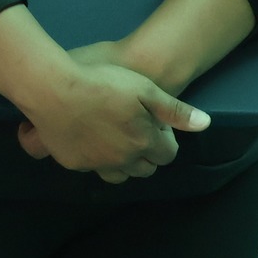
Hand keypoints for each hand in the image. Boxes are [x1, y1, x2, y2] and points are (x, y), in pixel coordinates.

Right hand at [14, 56, 209, 184]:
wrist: (52, 89)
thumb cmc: (100, 82)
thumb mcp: (143, 88)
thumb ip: (175, 109)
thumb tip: (205, 124)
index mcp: (144, 141)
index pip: (167, 154)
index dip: (164, 139)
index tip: (155, 124)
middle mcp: (124, 160)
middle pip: (146, 169)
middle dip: (147, 153)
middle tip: (136, 130)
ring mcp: (97, 164)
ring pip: (120, 175)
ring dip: (124, 162)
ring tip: (116, 140)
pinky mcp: (74, 163)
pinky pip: (93, 168)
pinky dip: (97, 158)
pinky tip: (91, 139)